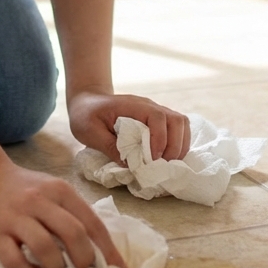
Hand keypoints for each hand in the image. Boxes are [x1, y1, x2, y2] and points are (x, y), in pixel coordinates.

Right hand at [0, 159, 126, 267]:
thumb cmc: (26, 191)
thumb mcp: (54, 192)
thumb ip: (73, 216)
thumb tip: (101, 254)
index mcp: (60, 190)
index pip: (92, 222)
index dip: (108, 250)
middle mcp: (39, 201)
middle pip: (73, 234)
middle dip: (85, 262)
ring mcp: (16, 217)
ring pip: (45, 248)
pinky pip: (15, 261)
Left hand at [68, 91, 191, 164]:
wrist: (86, 101)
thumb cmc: (86, 115)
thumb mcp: (90, 132)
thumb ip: (110, 147)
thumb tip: (130, 165)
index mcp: (133, 106)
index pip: (157, 117)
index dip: (160, 139)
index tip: (152, 158)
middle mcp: (149, 106)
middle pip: (177, 120)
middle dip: (175, 146)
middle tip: (162, 166)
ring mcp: (154, 112)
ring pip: (181, 124)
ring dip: (179, 146)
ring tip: (167, 164)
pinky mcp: (155, 121)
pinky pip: (176, 129)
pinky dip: (177, 144)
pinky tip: (166, 158)